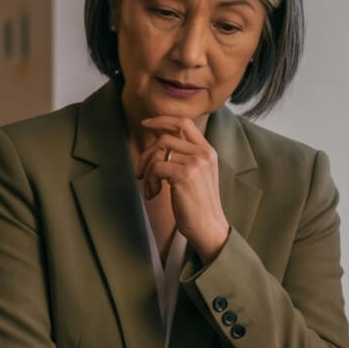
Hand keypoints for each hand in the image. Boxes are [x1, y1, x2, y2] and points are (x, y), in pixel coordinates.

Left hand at [137, 115, 229, 262]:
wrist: (208, 227)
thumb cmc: (197, 205)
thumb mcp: (196, 174)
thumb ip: (183, 157)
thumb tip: (156, 145)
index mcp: (208, 151)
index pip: (184, 122)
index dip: (162, 120)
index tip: (146, 124)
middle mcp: (204, 153)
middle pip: (165, 138)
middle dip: (146, 154)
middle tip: (140, 173)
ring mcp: (196, 163)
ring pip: (159, 153)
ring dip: (148, 172)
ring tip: (151, 189)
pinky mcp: (185, 175)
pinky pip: (156, 168)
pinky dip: (149, 182)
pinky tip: (154, 195)